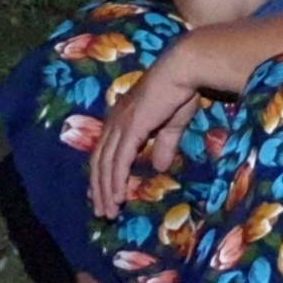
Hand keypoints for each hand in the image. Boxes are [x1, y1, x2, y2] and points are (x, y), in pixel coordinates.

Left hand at [88, 49, 200, 218]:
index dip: (102, 174)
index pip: (104, 150)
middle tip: (101, 212)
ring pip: (105, 165)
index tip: (102, 194)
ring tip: (109, 212)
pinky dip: (116, 181)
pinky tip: (118, 197)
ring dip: (106, 190)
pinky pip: (119, 161)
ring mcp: (121, 124)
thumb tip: (161, 167)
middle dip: (99, 188)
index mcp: (122, 116)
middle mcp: (115, 121)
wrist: (183, 69)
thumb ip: (165, 144)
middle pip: (99, 161)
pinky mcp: (131, 129)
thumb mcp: (172, 123)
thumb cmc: (181, 89)